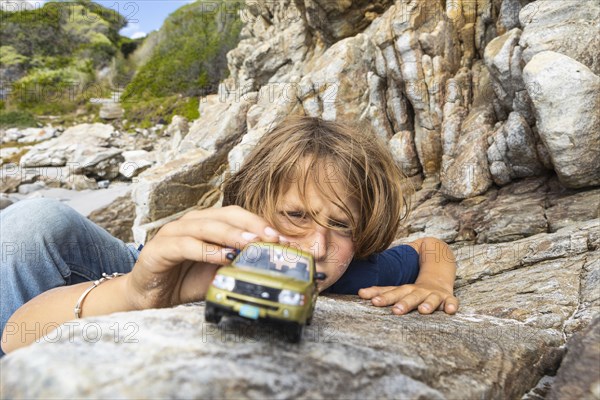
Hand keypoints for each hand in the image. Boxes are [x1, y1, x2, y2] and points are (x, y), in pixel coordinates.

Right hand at [126, 205, 284, 309]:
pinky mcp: (158, 249)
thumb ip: (239, 266)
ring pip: (207, 226)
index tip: (282, 239)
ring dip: (232, 234)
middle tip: (272, 238)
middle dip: (251, 226)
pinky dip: (207, 250)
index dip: (260, 224)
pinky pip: (186, 245)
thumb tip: (271, 267)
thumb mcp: (218, 273)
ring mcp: (173, 233)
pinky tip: (224, 257)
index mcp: (207, 224)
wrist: (147, 296)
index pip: (237, 215)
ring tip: (252, 243)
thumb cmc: (184, 280)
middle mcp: (191, 223)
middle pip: (225, 216)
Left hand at [358, 282, 458, 314]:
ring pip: (431, 299)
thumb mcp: (398, 290)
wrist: (438, 277)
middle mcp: (418, 292)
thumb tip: (360, 293)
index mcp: (405, 290)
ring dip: (427, 304)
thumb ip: (381, 292)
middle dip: (403, 303)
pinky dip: (452, 305)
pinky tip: (450, 310)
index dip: (382, 296)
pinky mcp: (448, 299)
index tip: (371, 301)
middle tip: (395, 311)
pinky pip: (452, 302)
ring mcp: (434, 295)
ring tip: (423, 311)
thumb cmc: (413, 290)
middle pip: (410, 296)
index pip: (391, 292)